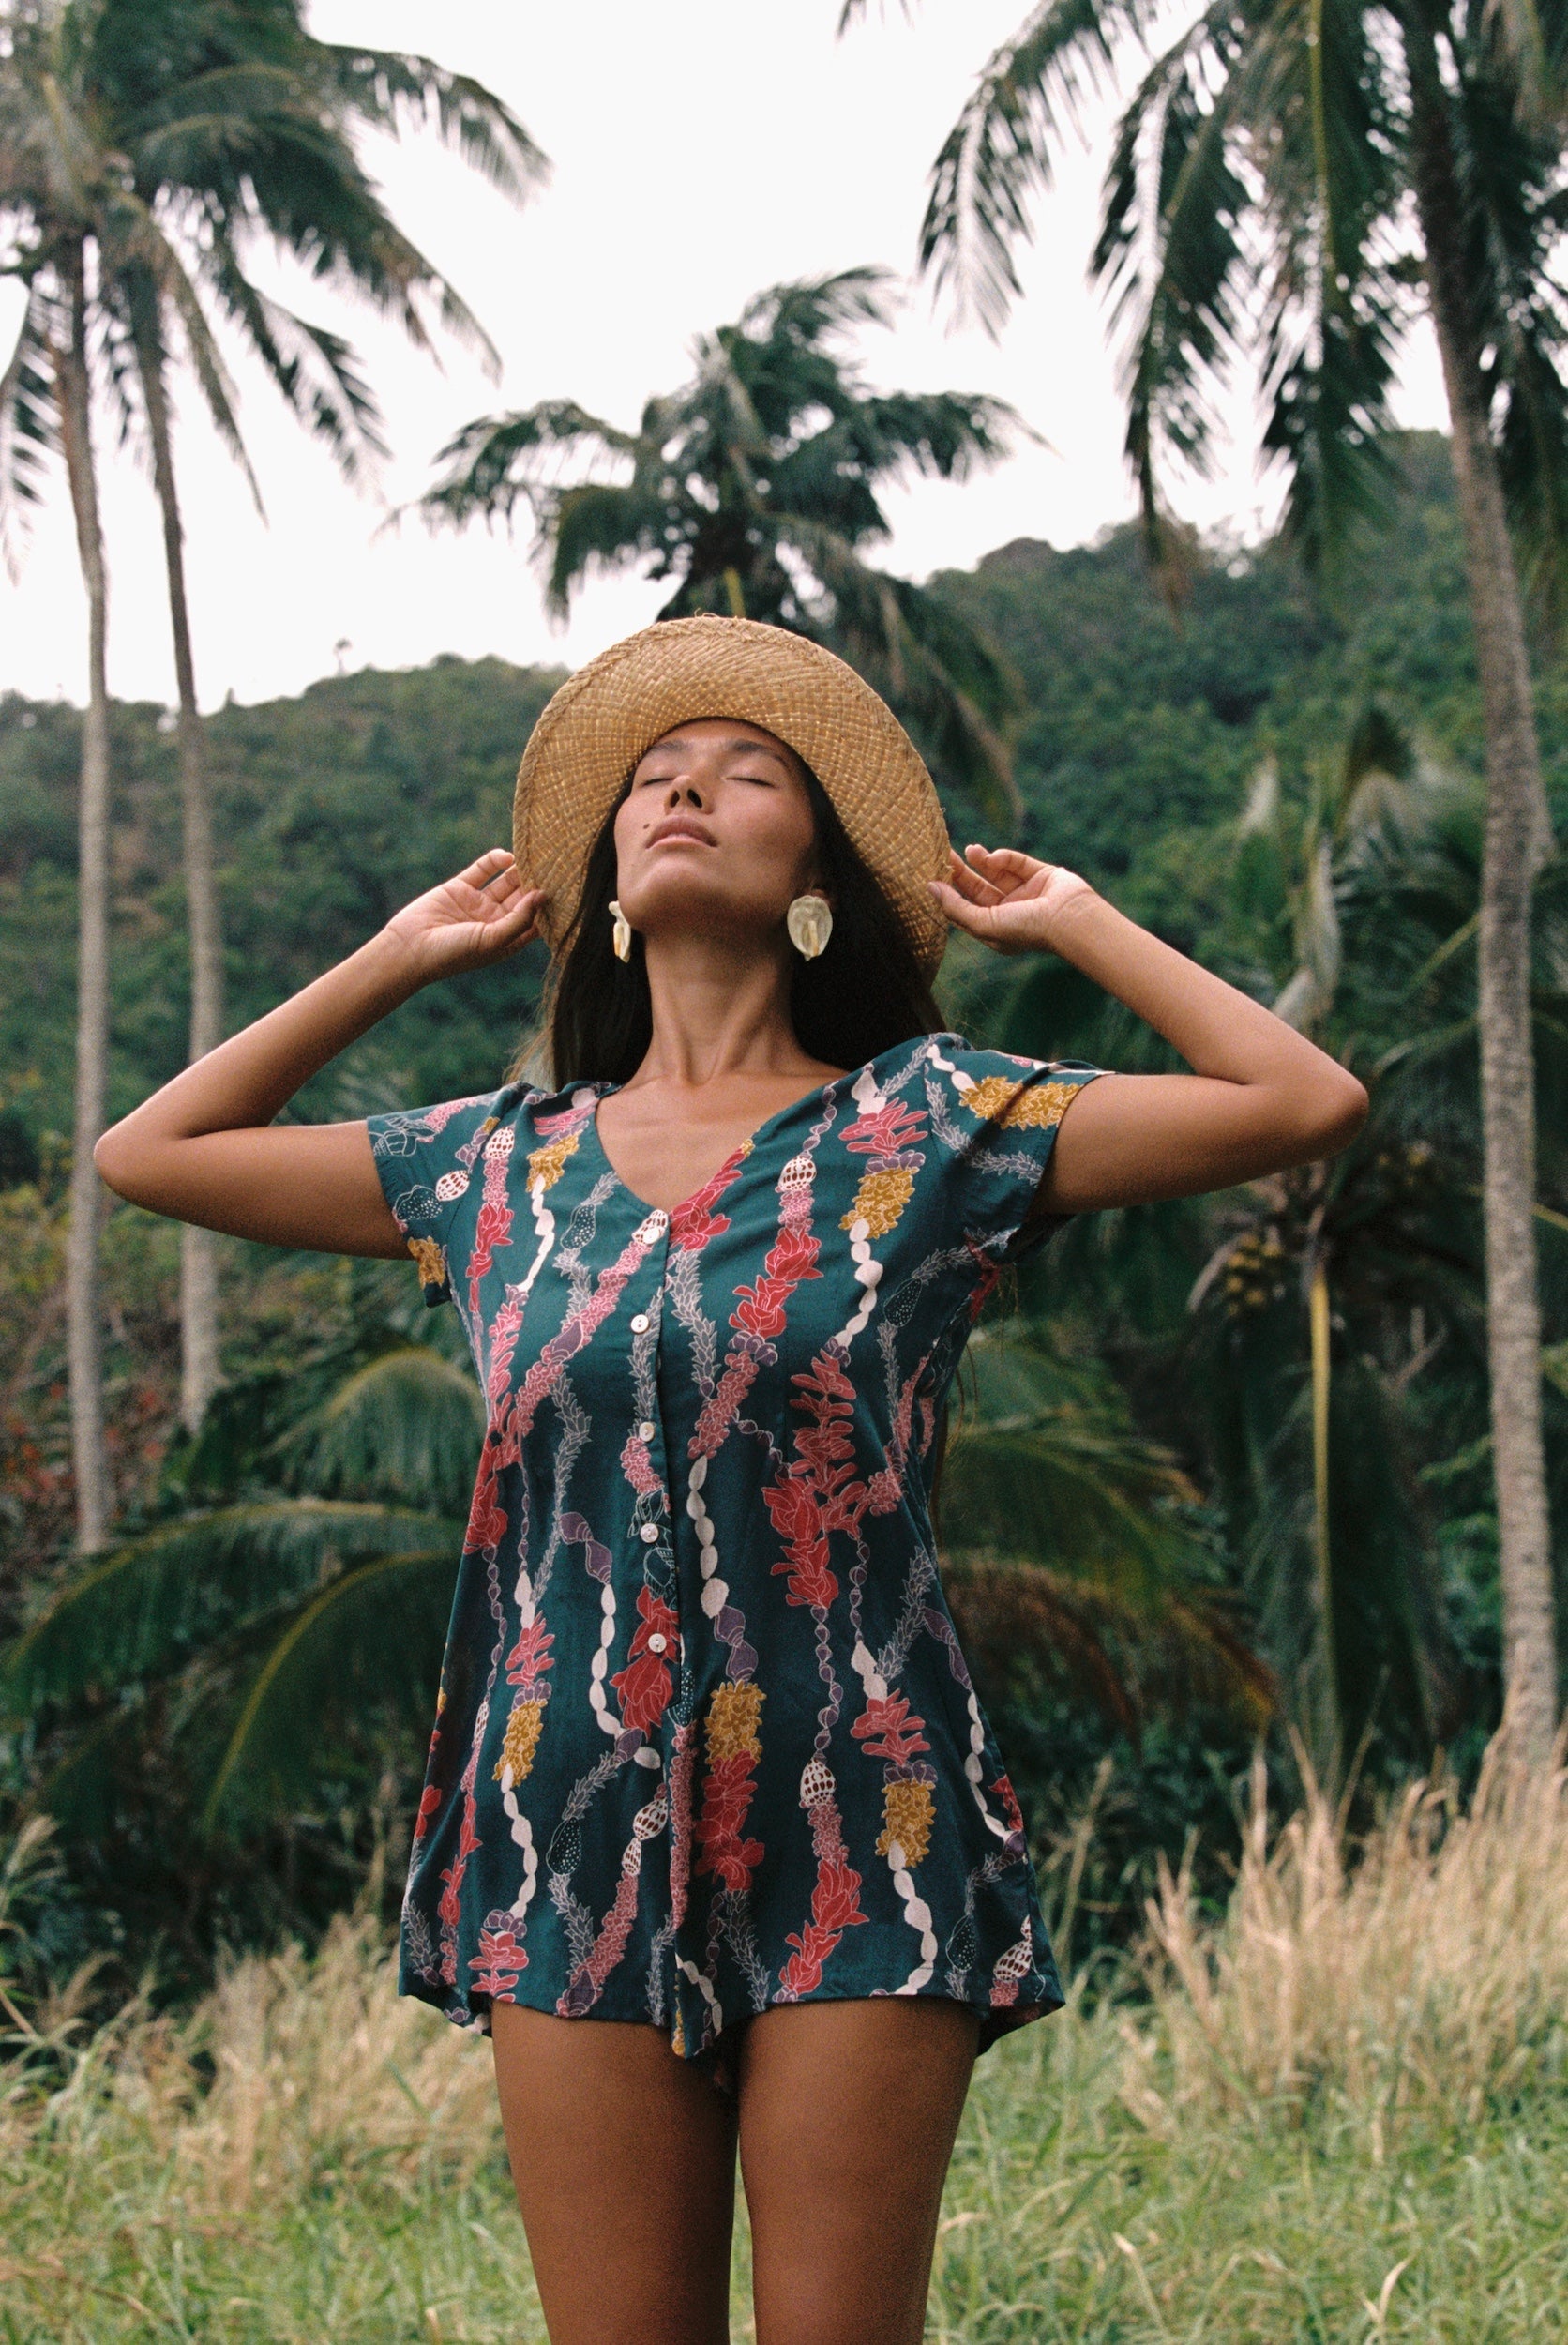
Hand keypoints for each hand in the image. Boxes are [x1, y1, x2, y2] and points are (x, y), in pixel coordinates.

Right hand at [382, 850, 542, 981]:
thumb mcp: (493, 940)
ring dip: (519, 869)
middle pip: (523, 897)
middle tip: (555, 864)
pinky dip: (495, 860)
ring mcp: (477, 904)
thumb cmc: (454, 954)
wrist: (409, 949)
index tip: (568, 888)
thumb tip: (542, 895)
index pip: (537, 920)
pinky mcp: (460, 888)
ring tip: (535, 854)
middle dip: (537, 882)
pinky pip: (482, 870)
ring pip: (506, 881)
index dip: (550, 905)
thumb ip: (520, 919)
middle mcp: (495, 921)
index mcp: (507, 940)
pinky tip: (507, 855)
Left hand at [929, 845, 1095, 955]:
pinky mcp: (1040, 874)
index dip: (949, 893)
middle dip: (961, 872)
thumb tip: (930, 888)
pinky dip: (1003, 857)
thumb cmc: (1025, 929)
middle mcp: (1010, 912)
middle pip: (977, 889)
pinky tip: (993, 856)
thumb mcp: (982, 923)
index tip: (932, 876)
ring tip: (969, 850)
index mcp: (995, 929)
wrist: (1069, 919)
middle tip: (944, 854)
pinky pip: (1016, 862)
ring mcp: (1026, 892)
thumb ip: (955, 907)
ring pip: (996, 873)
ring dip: (980, 860)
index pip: (965, 909)